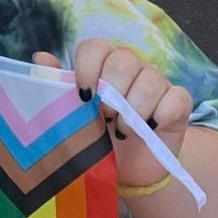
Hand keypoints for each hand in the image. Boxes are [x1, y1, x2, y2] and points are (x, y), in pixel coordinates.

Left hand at [33, 39, 191, 188]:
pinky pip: (177, 98)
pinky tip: (147, 129)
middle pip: (124, 59)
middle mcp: (130, 67)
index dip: (87, 67)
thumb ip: (54, 85)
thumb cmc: (91, 136)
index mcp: (100, 64)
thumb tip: (40, 58)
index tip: (81, 95)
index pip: (94, 47)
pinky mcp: (178, 104)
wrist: (122, 170)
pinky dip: (161, 115)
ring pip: (151, 80)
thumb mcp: (68, 114)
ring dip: (133, 109)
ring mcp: (156, 83)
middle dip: (111, 91)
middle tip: (103, 116)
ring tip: (121, 130)